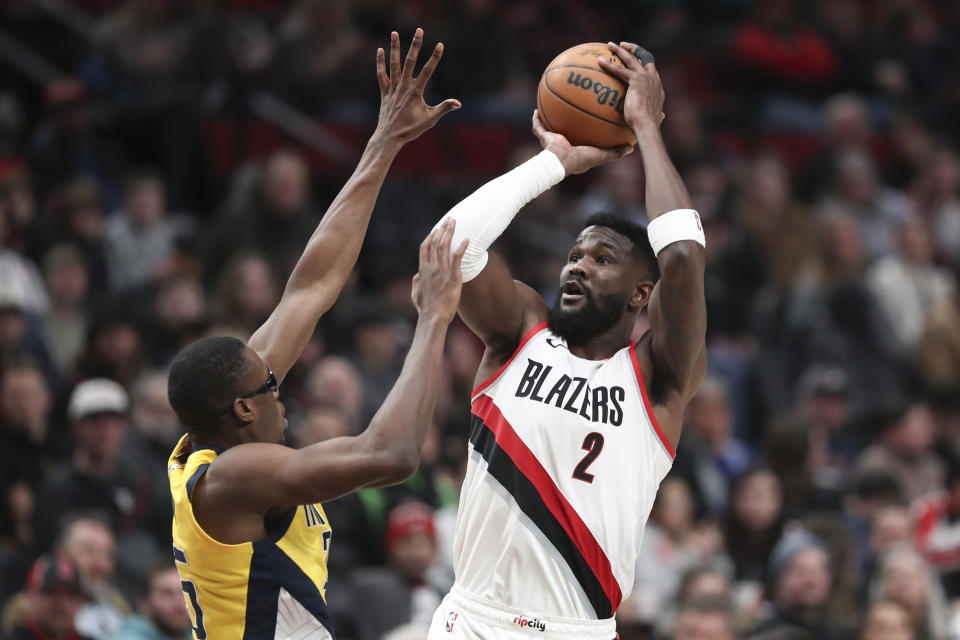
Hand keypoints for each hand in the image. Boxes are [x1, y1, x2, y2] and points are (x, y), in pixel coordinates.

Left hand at [372, 28, 460, 148]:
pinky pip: (381, 75)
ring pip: (393, 65)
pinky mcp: (384, 92)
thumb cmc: (411, 130)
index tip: (440, 45)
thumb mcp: (430, 120)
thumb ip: (444, 108)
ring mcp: (392, 88)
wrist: (390, 137)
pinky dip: (380, 63)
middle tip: (419, 30)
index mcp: (415, 93)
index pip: (427, 71)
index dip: (434, 58)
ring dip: (394, 48)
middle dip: (415, 45)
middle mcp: (403, 87)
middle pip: (410, 62)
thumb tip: (458, 103)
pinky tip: (380, 50)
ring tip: (394, 32)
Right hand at [411, 219, 468, 324]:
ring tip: (454, 223)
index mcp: (423, 270)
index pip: (425, 248)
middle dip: (442, 229)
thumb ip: (416, 281)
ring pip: (445, 246)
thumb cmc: (425, 308)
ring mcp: (442, 271)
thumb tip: (418, 275)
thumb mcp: (415, 293)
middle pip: (436, 243)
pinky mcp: (453, 277)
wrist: (433, 317)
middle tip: (449, 220)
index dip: (431, 236)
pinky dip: (462, 247)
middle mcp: (432, 268)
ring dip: (450, 233)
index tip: (436, 229)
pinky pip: (458, 258)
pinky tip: (467, 239)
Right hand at [531, 110, 632, 175]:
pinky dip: (536, 119)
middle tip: (572, 106)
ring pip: (550, 126)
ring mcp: (552, 141)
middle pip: (566, 129)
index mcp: (577, 149)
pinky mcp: (544, 137)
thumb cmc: (581, 159)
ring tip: (552, 103)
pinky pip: (537, 126)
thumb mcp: (602, 155)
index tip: (592, 118)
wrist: (561, 161)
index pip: (582, 137)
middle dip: (567, 120)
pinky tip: (536, 109)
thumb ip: (616, 152)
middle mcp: (564, 144)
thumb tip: (631, 147)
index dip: (586, 129)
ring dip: (550, 117)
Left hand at [598, 42, 664, 131]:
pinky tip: (599, 61)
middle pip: (646, 58)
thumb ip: (656, 116)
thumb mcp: (653, 121)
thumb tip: (660, 119)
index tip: (636, 60)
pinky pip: (620, 70)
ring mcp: (646, 78)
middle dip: (635, 50)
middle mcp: (653, 80)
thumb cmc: (647, 128)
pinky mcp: (636, 80)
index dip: (644, 65)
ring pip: (632, 59)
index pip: (652, 72)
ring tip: (610, 45)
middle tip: (623, 46)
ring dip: (620, 51)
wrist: (647, 126)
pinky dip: (609, 65)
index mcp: (657, 89)